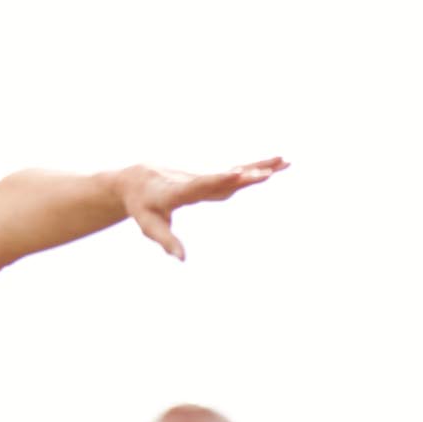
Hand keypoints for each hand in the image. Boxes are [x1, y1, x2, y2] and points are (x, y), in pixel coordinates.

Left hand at [121, 158, 287, 260]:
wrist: (138, 180)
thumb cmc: (143, 206)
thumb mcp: (150, 226)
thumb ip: (166, 241)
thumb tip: (182, 260)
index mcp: (177, 191)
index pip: (201, 185)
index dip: (220, 180)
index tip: (237, 174)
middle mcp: (195, 180)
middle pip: (223, 178)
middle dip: (245, 176)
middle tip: (268, 173)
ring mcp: (206, 177)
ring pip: (235, 171)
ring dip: (260, 166)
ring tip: (284, 161)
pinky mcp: (213, 178)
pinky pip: (238, 173)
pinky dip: (257, 168)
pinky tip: (278, 165)